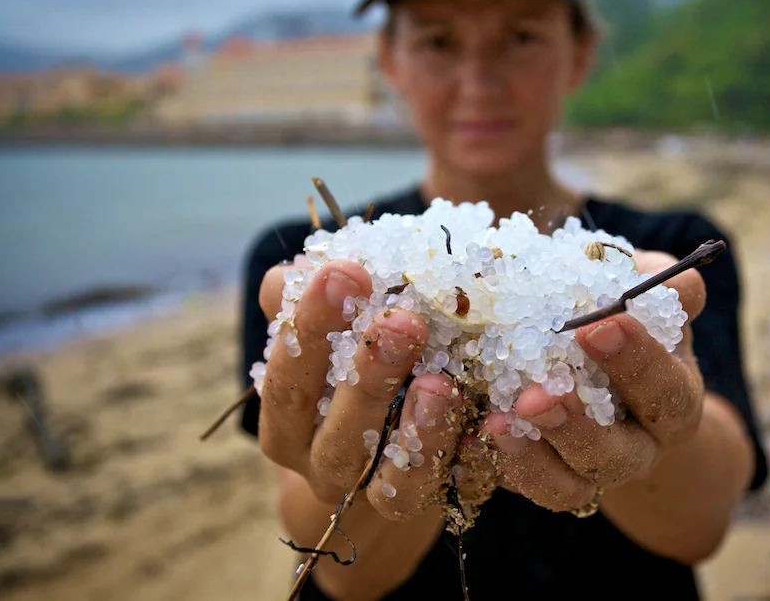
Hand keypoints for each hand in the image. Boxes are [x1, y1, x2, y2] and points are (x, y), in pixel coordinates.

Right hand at [256, 258, 465, 519]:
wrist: (386, 433)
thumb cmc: (352, 352)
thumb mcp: (327, 319)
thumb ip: (305, 293)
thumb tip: (305, 268)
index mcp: (286, 414)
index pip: (287, 373)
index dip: (310, 324)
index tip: (344, 273)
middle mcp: (316, 460)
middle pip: (334, 428)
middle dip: (368, 372)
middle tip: (402, 321)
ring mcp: (365, 489)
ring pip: (382, 473)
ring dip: (414, 427)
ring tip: (440, 383)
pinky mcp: (413, 501)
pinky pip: (431, 488)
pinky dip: (455, 455)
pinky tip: (483, 418)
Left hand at [480, 249, 706, 511]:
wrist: (590, 363)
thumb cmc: (622, 318)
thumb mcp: (641, 297)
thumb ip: (654, 285)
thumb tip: (672, 280)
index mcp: (671, 399)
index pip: (665, 390)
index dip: (638, 361)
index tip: (599, 324)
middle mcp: (637, 448)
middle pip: (619, 455)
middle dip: (579, 425)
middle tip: (538, 393)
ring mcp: (587, 471)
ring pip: (570, 485)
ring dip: (535, 455)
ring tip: (500, 420)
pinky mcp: (542, 479)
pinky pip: (524, 486)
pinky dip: (501, 462)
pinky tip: (475, 430)